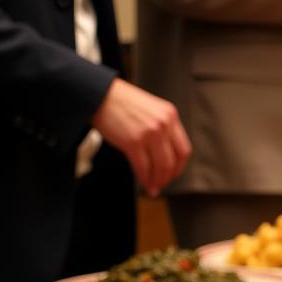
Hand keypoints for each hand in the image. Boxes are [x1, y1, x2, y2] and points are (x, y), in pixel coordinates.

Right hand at [92, 78, 190, 197]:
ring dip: (157, 181)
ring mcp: (149, 133)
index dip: (179, 167)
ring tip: (152, 187)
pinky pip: (143, 167)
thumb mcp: (151, 110)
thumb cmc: (121, 103)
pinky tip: (143, 183)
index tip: (173, 174)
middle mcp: (163, 124)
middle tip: (161, 184)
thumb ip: (162, 128)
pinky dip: (144, 179)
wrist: (98, 94)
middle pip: (173, 161)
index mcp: (170, 115)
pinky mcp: (133, 141)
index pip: (184, 150)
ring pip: (160, 167)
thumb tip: (165, 156)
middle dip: (167, 178)